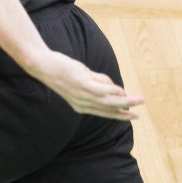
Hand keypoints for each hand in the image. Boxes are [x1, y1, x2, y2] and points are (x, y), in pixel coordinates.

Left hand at [28, 50, 143, 119]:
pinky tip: (122, 90)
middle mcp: (81, 103)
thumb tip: (114, 86)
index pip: (103, 113)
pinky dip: (113, 90)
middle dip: (125, 113)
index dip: (118, 115)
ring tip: (140, 100)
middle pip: (108, 110)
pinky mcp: (81, 84)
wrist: (42, 65)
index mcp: (80, 105)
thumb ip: (98, 82)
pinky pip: (102, 90)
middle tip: (139, 115)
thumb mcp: (81, 78)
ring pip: (108, 101)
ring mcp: (82, 94)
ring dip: (126, 102)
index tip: (133, 117)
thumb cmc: (61, 70)